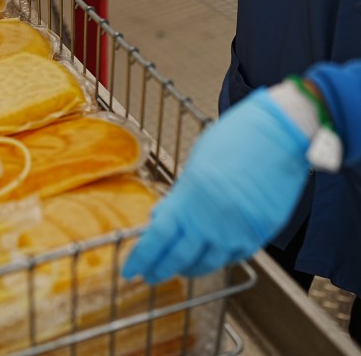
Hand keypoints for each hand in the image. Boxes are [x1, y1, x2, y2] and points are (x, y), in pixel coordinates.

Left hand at [122, 88, 310, 283]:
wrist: (280, 135)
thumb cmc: (236, 138)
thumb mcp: (196, 164)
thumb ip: (180, 195)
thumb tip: (161, 218)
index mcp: (190, 197)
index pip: (158, 237)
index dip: (142, 257)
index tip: (131, 269)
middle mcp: (213, 219)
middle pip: (180, 257)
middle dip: (161, 270)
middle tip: (150, 276)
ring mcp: (239, 230)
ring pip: (208, 263)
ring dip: (189, 269)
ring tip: (177, 269)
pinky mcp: (261, 233)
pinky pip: (235, 256)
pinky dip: (218, 260)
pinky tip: (208, 257)